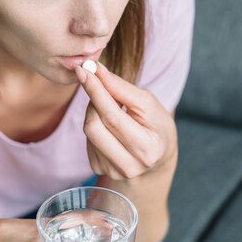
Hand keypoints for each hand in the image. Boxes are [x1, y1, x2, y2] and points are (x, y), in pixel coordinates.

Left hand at [75, 61, 176, 179]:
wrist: (157, 156)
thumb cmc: (155, 125)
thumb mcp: (148, 104)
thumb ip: (121, 88)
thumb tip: (95, 71)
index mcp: (148, 148)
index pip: (112, 116)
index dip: (96, 91)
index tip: (84, 70)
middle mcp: (130, 166)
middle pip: (94, 125)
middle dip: (93, 99)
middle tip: (100, 85)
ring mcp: (112, 170)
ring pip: (88, 131)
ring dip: (93, 111)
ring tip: (110, 106)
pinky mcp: (99, 168)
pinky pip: (87, 139)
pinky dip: (94, 124)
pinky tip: (108, 124)